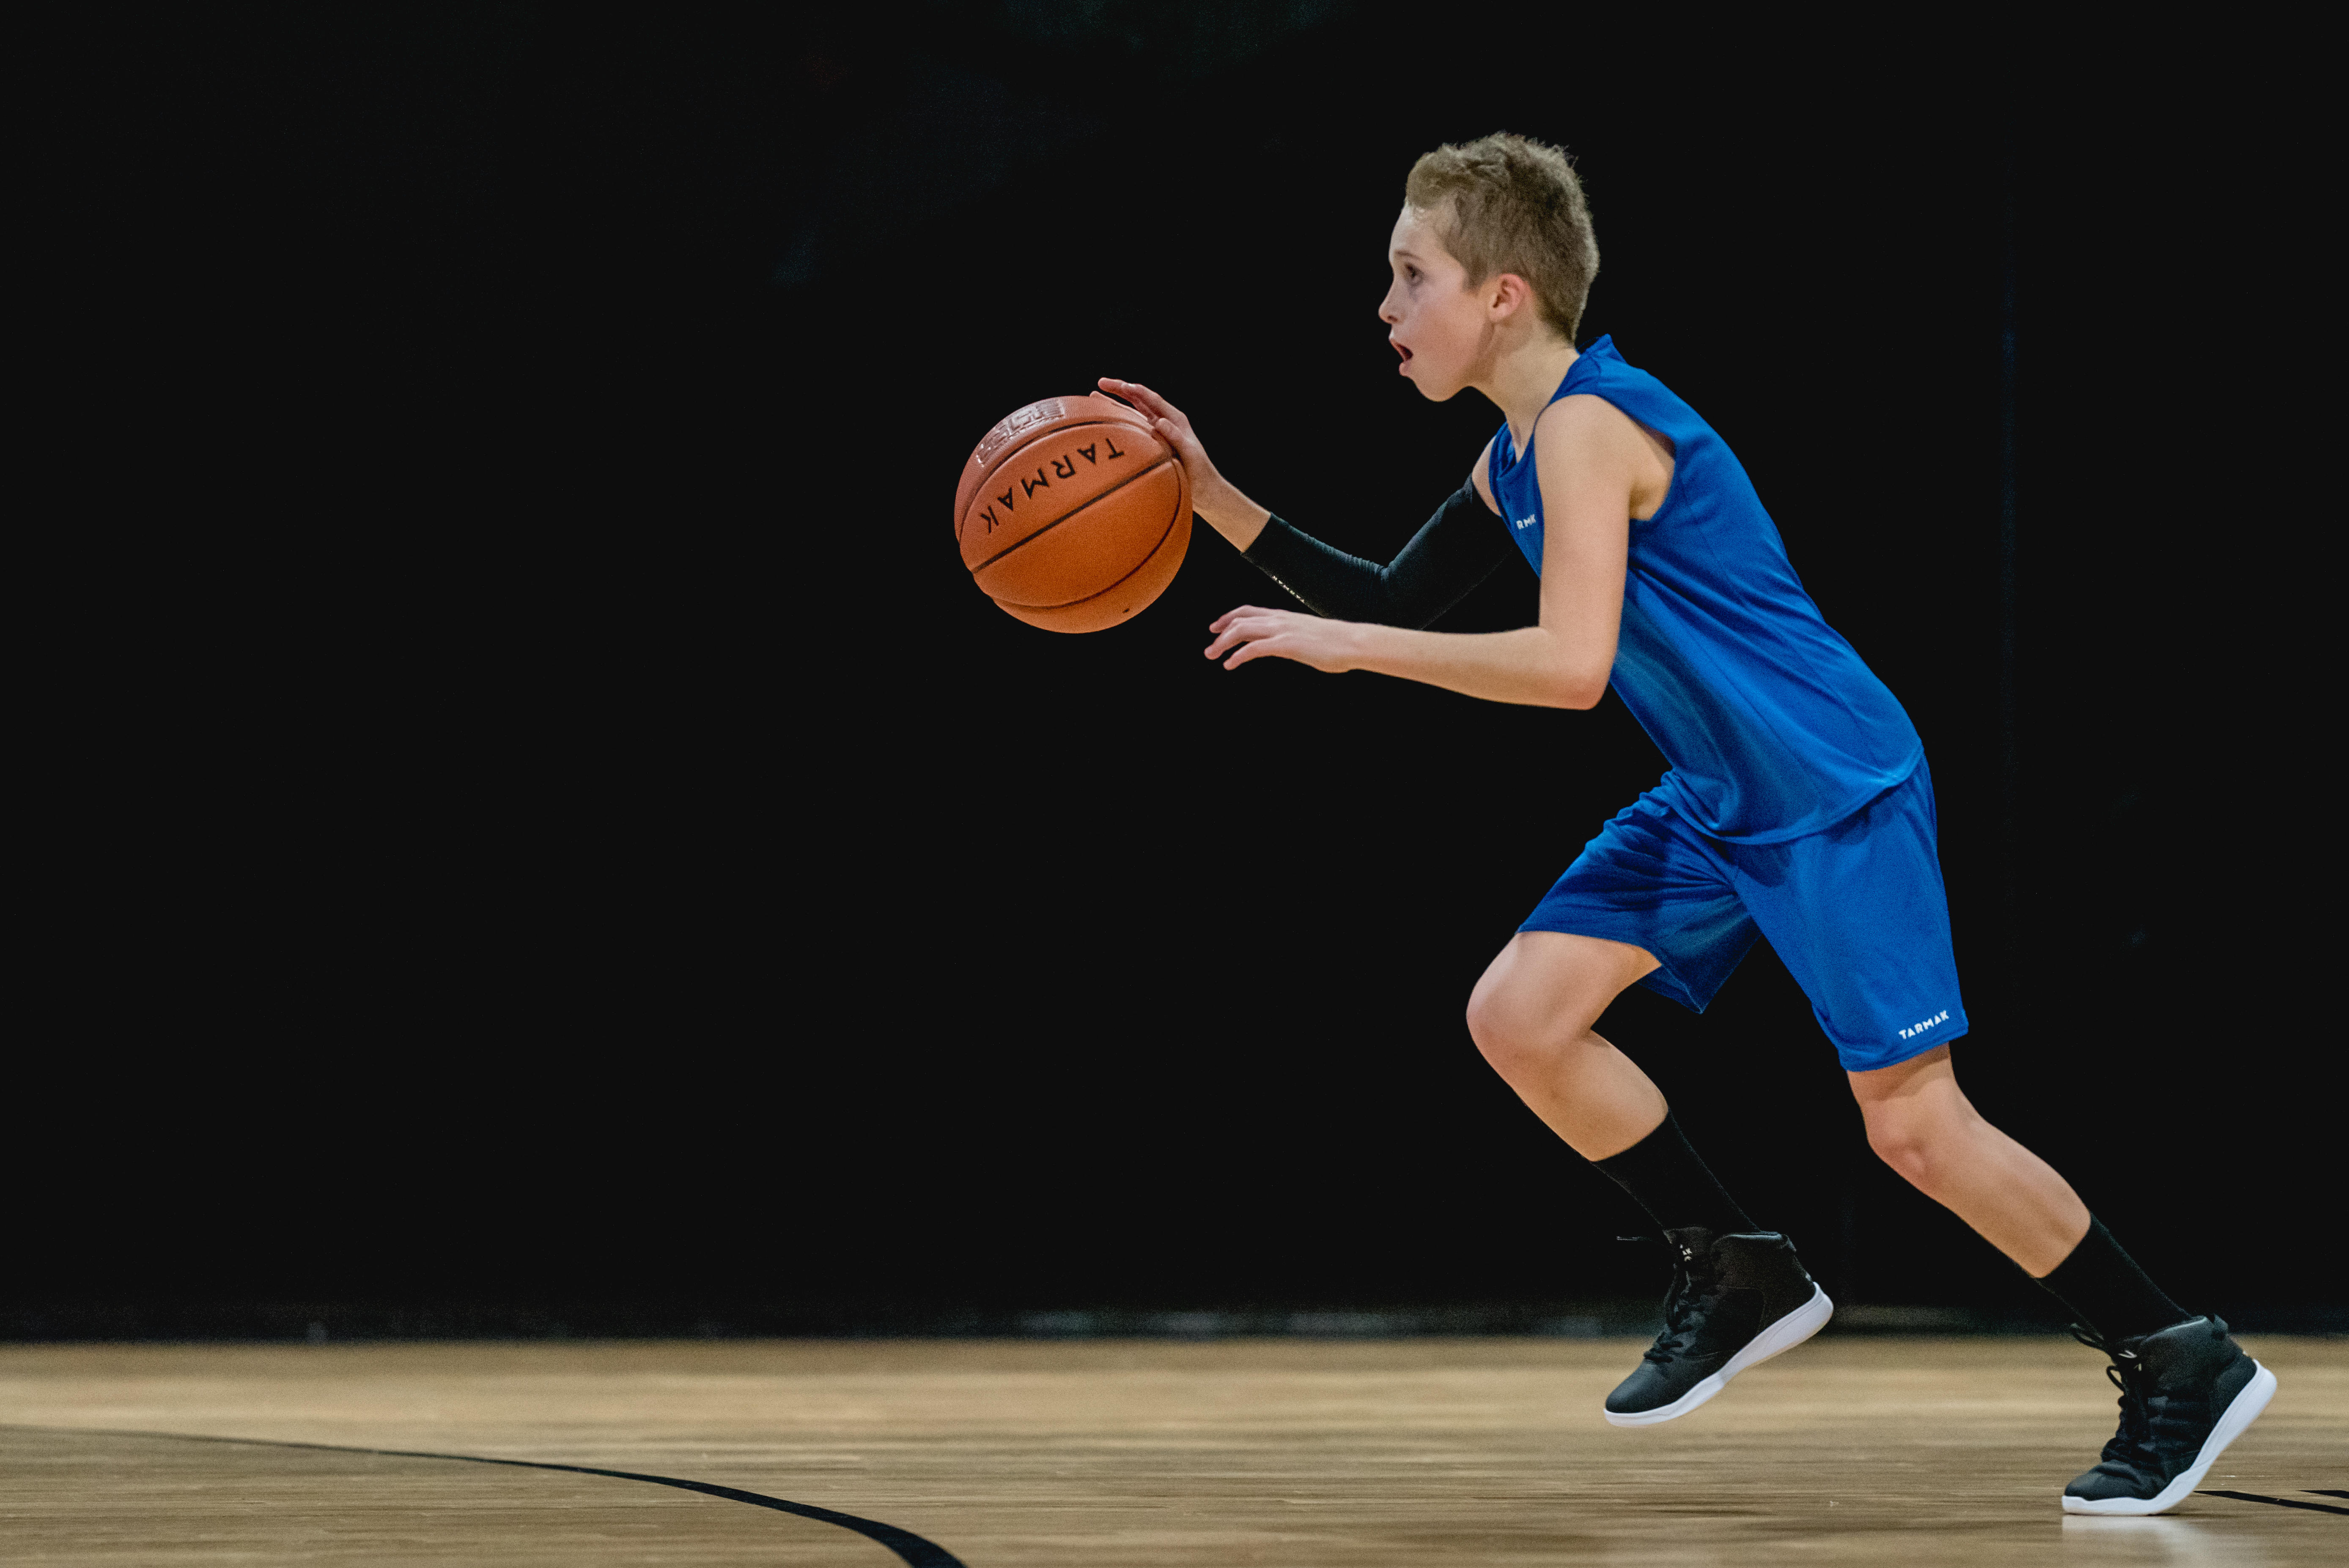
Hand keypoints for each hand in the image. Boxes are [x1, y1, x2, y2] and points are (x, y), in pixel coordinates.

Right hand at [1098, 377, 1237, 508]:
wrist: (1204, 488)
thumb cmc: (1200, 471)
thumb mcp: (1189, 453)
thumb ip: (1175, 437)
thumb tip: (1159, 422)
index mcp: (1175, 419)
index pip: (1152, 400)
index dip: (1136, 391)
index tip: (1122, 385)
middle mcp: (1165, 421)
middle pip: (1139, 400)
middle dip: (1120, 389)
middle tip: (1101, 383)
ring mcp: (1157, 431)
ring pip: (1133, 411)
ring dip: (1116, 402)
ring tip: (1095, 395)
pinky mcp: (1152, 443)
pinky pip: (1133, 427)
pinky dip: (1119, 421)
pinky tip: (1106, 420)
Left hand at [1205, 606, 1366, 672]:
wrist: (1353, 642)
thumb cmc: (1337, 642)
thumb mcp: (1309, 635)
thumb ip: (1294, 636)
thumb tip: (1289, 644)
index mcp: (1284, 616)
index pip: (1250, 611)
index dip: (1230, 617)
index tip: (1217, 627)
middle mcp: (1280, 619)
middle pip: (1241, 619)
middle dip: (1221, 631)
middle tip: (1209, 647)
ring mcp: (1282, 630)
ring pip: (1242, 630)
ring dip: (1223, 643)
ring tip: (1213, 656)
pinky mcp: (1286, 644)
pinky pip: (1254, 648)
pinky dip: (1238, 655)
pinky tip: (1230, 665)